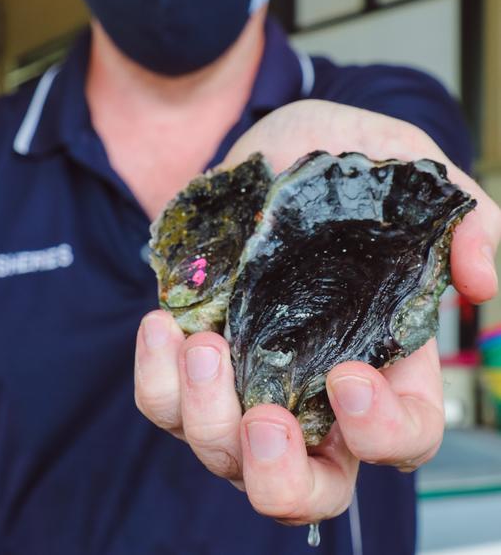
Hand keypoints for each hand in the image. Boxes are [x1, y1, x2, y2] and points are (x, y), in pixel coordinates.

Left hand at [135, 100, 500, 525]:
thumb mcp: (406, 160)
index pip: (403, 437)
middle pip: (308, 488)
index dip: (382, 432)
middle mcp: (313, 385)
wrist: (264, 139)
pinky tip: (162, 325)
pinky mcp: (195, 355)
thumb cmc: (341, 152)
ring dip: (205, 414)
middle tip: (263, 420)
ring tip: (204, 343)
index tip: (347, 375)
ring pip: (223, 452)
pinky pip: (166, 402)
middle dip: (280, 478)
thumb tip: (481, 281)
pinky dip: (158, 382)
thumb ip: (460, 214)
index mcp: (382, 356)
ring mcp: (249, 376)